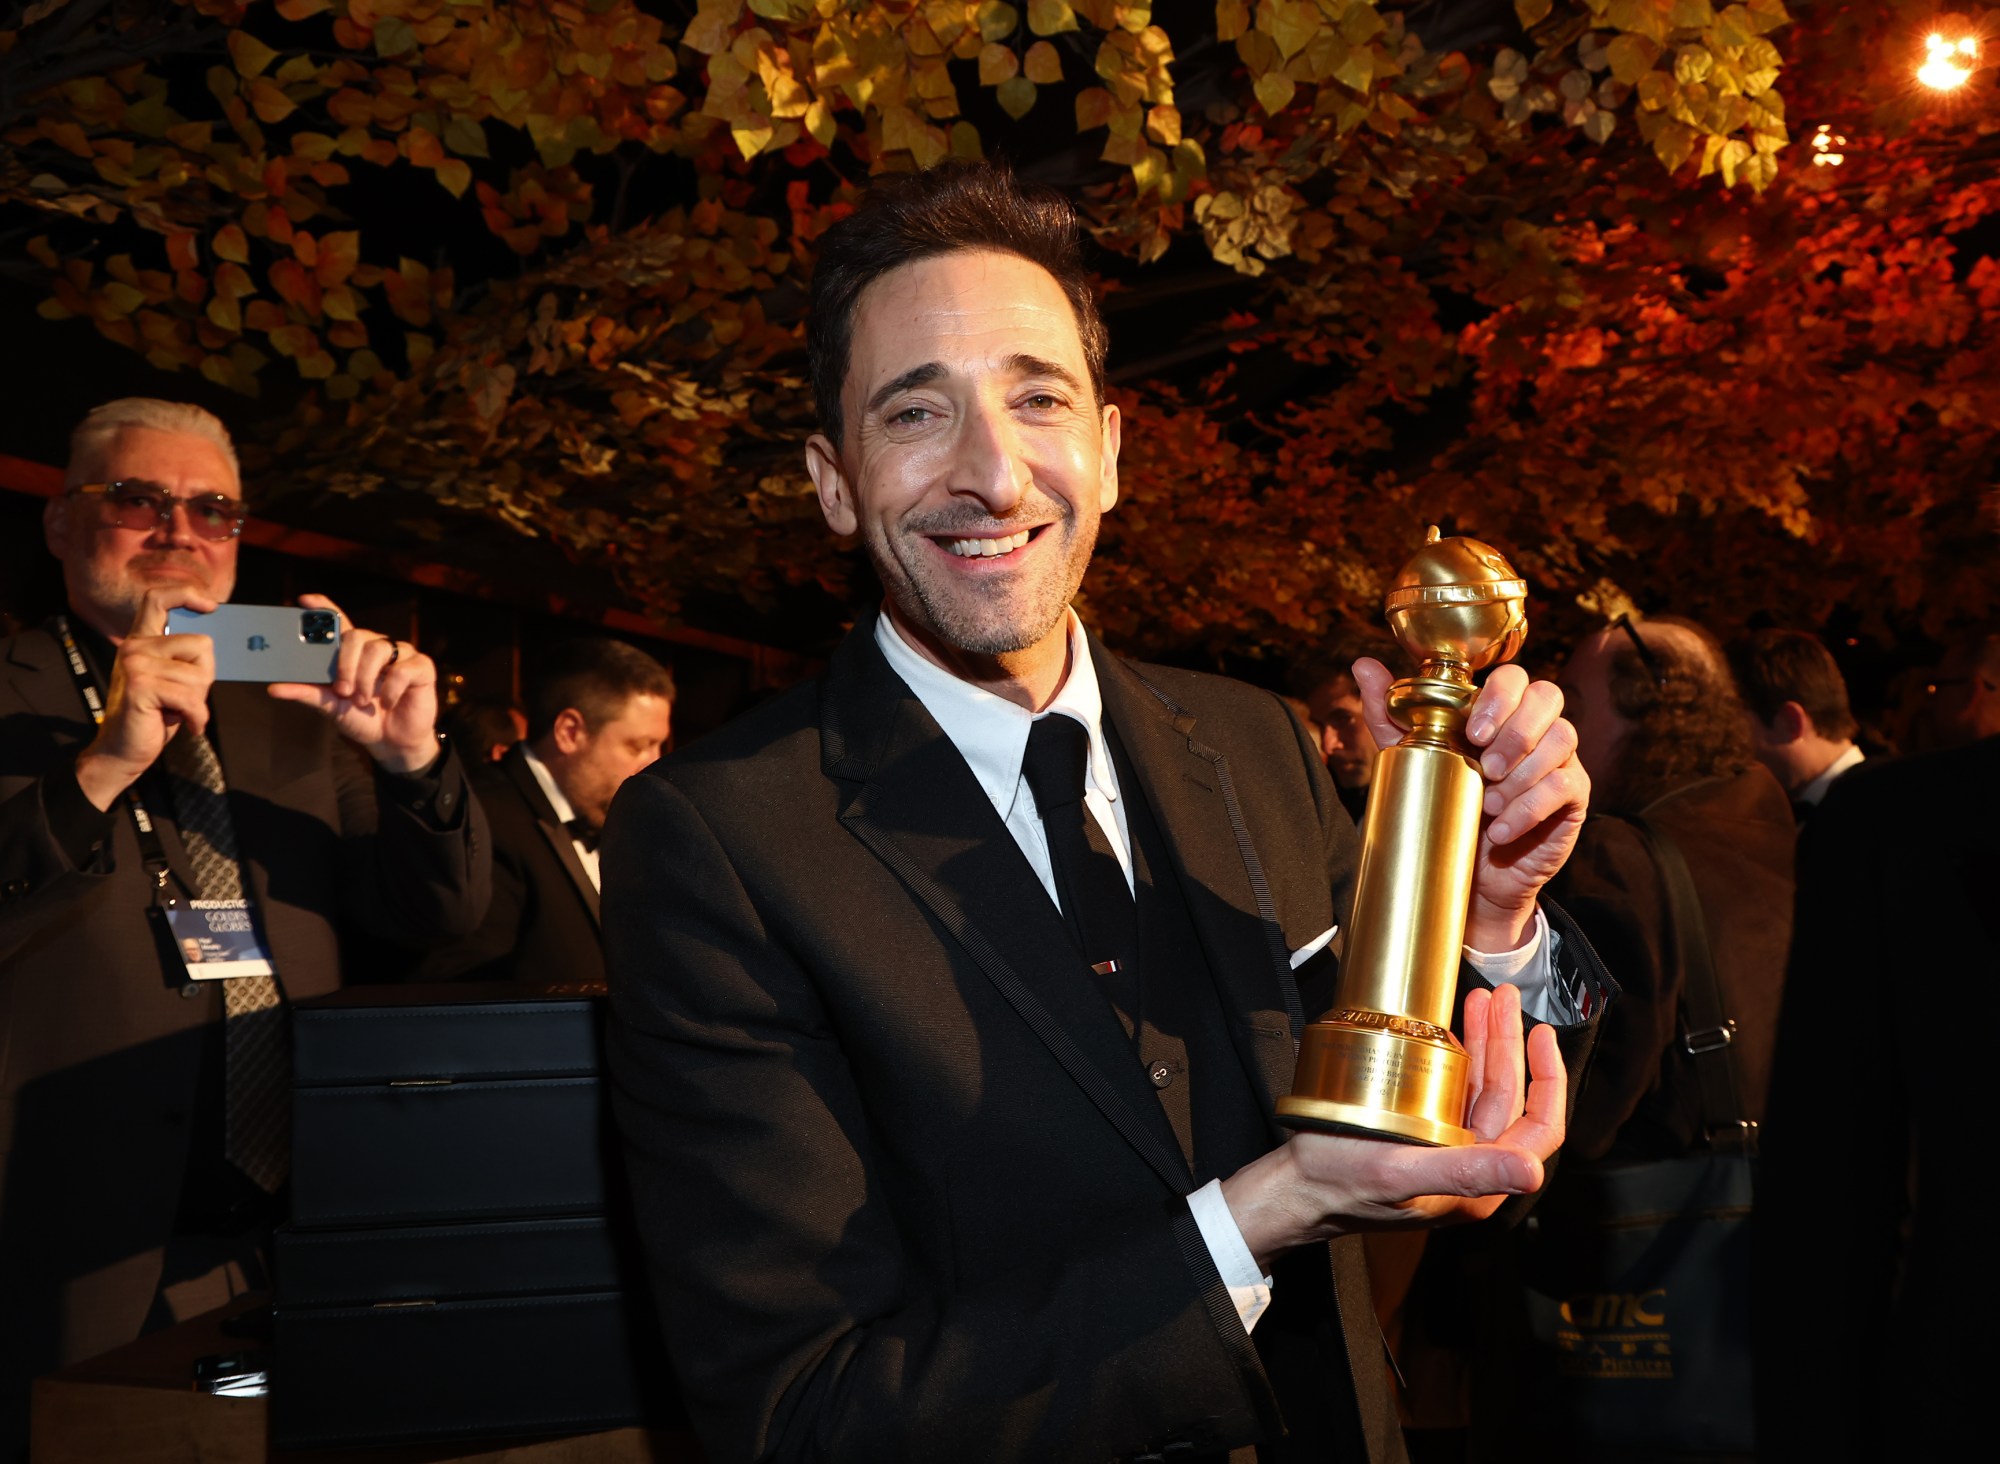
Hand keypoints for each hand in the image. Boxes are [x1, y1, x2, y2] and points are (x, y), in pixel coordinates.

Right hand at [73, 587, 219, 810]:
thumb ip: (186, 658)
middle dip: (206, 676)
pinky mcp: (140, 686)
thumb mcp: (173, 679)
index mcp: (142, 640)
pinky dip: (196, 717)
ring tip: (176, 710)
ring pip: (200, 675)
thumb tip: (218, 639)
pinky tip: (186, 724)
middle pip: (202, 644)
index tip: (212, 606)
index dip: (187, 595)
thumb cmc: (155, 715)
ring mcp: (134, 664)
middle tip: (185, 696)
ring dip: (198, 701)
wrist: (124, 750)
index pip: (158, 598)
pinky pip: (190, 697)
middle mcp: (135, 647)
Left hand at [267, 594, 439, 773]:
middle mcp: (376, 647)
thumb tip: (274, 688)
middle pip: (356, 635)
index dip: (324, 608)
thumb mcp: (331, 706)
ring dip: (366, 680)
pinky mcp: (421, 667)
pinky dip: (391, 691)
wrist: (392, 742)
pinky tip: (389, 703)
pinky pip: (401, 670)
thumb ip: (308, 693)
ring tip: (364, 701)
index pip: (339, 621)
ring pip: (377, 649)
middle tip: (342, 690)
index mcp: (353, 652)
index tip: (305, 601)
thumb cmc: (362, 719)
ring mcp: (401, 655)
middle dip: (345, 664)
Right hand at [1220, 983, 1565, 1269]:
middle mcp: (1469, 1167)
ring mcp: (1445, 1149)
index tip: (1540, 1034)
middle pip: (1507, 1098)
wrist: (1294, 1188)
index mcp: (1478, 1184)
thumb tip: (1531, 1172)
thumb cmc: (1338, 1184)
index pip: (1537, 1129)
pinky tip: (1451, 1032)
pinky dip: (1457, 1057)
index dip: (1547, 1080)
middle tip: (1499, 999)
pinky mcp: (1422, 1135)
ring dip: (1483, 1043)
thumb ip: (1466, 1172)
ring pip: (1481, 1089)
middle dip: (1506, 1043)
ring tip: (1480, 1003)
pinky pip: (1452, 1091)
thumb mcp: (1402, 1172)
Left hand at [1352, 657, 1587, 950]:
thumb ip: (1389, 713)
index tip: (1472, 733)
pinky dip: (1529, 809)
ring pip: (1561, 740)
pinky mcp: (1573, 796)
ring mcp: (1559, 758)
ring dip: (1522, 773)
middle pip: (1548, 697)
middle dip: (1516, 731)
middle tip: (1485, 767)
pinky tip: (1500, 830)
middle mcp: (1535, 726)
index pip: (1514, 677)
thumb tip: (1362, 665)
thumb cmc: (1444, 803)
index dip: (1498, 697)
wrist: (1470, 873)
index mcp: (1498, 711)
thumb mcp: (1410, 757)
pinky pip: (1565, 786)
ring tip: (1487, 803)